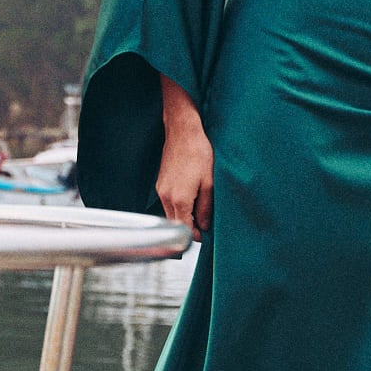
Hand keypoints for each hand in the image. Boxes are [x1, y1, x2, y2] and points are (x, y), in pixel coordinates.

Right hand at [157, 77, 213, 235]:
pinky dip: (178, 207)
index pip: (183, 229)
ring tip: (199, 215)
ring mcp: (161, 190)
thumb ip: (206, 207)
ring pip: (170, 214)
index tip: (204, 238)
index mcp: (179, 199)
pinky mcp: (160, 183)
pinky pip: (168, 203)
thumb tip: (204, 226)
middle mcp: (166, 197)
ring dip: (183, 218)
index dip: (194, 237)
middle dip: (188, 229)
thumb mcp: (209, 183)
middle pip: (175, 224)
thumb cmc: (198, 153)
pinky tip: (191, 201)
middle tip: (204, 230)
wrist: (183, 132)